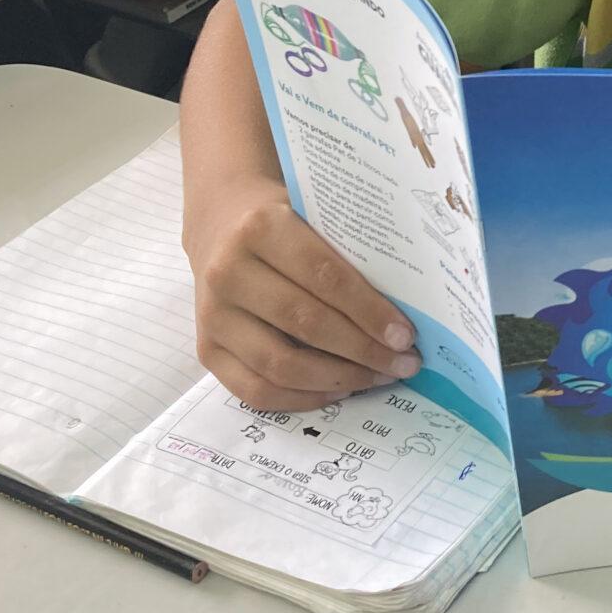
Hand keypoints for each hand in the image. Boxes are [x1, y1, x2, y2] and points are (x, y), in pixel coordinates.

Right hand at [184, 170, 421, 410]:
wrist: (220, 223)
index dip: (369, 311)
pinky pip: (255, 390)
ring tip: (378, 378)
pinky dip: (302, 398)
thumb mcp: (313, 214)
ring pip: (279, 364)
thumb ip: (348, 251)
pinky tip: (339, 389)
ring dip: (339, 378)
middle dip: (363, 350)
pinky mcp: (206, 349)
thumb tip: (406, 310)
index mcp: (260, 227)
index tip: (406, 336)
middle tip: (404, 363)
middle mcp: (228, 271)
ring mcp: (212, 315)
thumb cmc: (283, 220)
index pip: (324, 276)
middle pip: (305, 323)